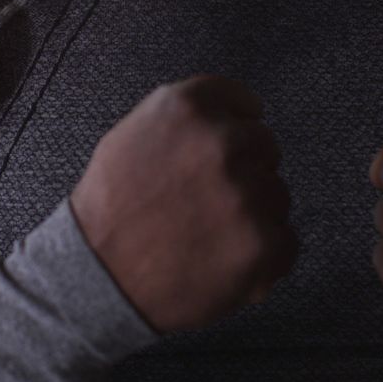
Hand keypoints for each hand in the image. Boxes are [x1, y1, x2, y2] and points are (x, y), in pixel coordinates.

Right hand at [71, 76, 297, 332]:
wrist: (96, 278)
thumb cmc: (109, 210)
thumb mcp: (131, 136)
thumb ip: (182, 119)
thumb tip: (233, 116)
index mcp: (187, 108)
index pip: (244, 103)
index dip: (237, 127)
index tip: (227, 149)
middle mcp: (221, 142)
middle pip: (265, 146)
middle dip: (244, 171)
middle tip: (205, 202)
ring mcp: (245, 193)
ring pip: (278, 195)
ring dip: (253, 215)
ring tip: (206, 235)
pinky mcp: (263, 242)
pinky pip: (286, 241)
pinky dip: (263, 258)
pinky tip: (223, 261)